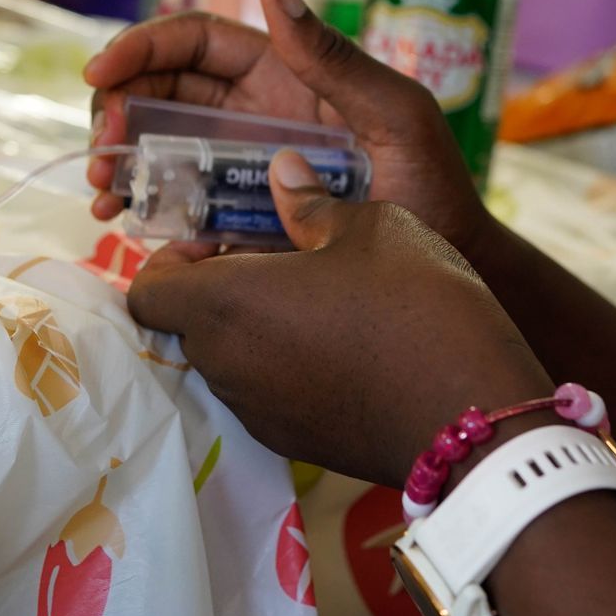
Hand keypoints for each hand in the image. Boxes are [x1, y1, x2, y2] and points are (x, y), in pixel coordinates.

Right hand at [83, 0, 492, 249]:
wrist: (453, 274)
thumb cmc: (436, 188)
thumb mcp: (394, 114)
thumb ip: (332, 54)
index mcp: (284, 73)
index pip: (195, 42)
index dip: (141, 49)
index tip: (101, 76)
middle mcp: (254, 115)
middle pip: (161, 93)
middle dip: (118, 112)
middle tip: (103, 151)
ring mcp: (242, 170)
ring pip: (159, 151)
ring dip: (120, 165)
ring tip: (104, 195)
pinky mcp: (239, 224)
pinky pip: (181, 213)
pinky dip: (148, 217)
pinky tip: (134, 230)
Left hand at [128, 151, 550, 486]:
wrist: (469, 412)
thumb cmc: (413, 302)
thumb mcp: (370, 226)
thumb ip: (310, 203)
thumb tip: (282, 170)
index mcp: (223, 304)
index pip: (147, 290)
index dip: (171, 261)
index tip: (219, 241)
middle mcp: (224, 365)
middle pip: (189, 325)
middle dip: (220, 291)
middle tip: (277, 262)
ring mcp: (256, 412)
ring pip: (230, 361)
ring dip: (255, 330)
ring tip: (318, 302)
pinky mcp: (292, 444)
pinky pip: (267, 395)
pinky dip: (285, 368)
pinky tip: (345, 348)